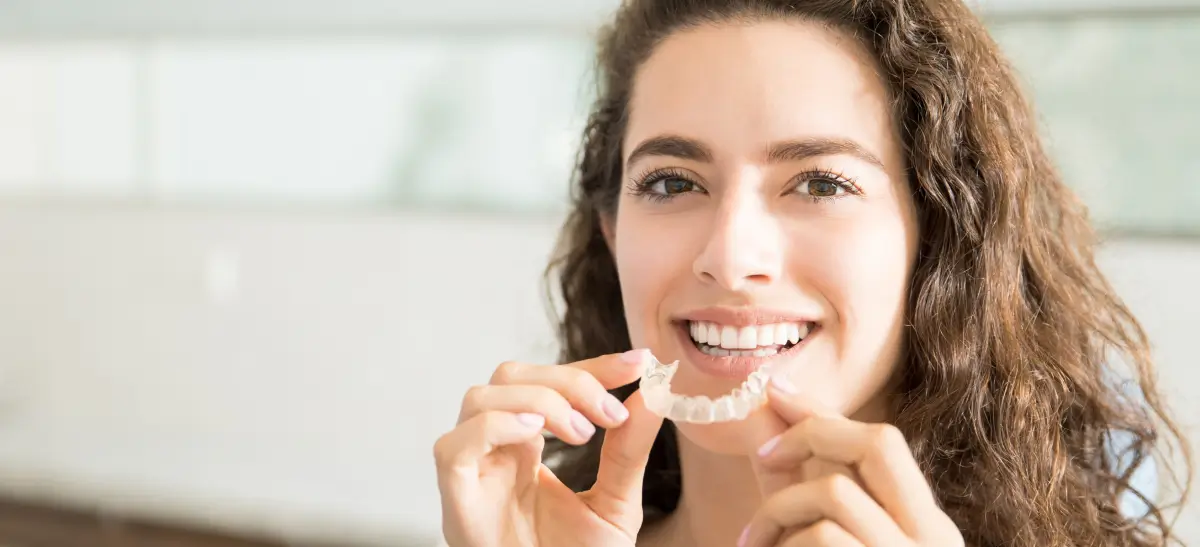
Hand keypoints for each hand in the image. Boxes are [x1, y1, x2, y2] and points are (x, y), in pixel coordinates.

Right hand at [434, 350, 663, 546]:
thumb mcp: (615, 507)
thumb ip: (628, 452)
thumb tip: (654, 395)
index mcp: (525, 450)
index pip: (548, 383)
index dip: (591, 366)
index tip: (639, 363)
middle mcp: (493, 455)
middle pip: (509, 376)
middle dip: (567, 380)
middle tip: (610, 413)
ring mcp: (471, 477)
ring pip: (479, 397)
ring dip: (539, 401)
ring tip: (581, 433)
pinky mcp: (455, 504)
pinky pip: (454, 446)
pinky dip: (496, 426)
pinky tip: (537, 435)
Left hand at [742, 380, 963, 546]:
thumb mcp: (809, 529)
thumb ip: (791, 477)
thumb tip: (761, 405)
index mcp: (924, 522)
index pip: (882, 442)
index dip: (823, 411)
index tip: (774, 390)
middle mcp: (932, 536)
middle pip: (879, 443)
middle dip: (811, 432)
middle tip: (764, 451)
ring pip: (835, 491)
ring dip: (777, 509)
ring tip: (753, 539)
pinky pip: (821, 535)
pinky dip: (783, 544)